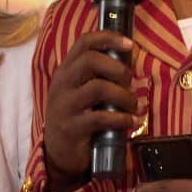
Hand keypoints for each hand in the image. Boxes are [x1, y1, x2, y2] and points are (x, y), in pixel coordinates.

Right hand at [43, 31, 139, 184]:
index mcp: (66, 71)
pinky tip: (131, 121)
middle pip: (90, 60)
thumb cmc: (76, 118)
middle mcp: (62, 84)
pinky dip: (122, 119)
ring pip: (98, 88)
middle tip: (129, 83)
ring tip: (133, 106)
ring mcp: (65, 106)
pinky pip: (102, 118)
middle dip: (118, 69)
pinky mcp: (72, 127)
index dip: (108, 38)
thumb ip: (99, 75)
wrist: (58, 154)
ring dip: (124, 96)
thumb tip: (130, 59)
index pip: (84, 43)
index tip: (129, 44)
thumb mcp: (81, 92)